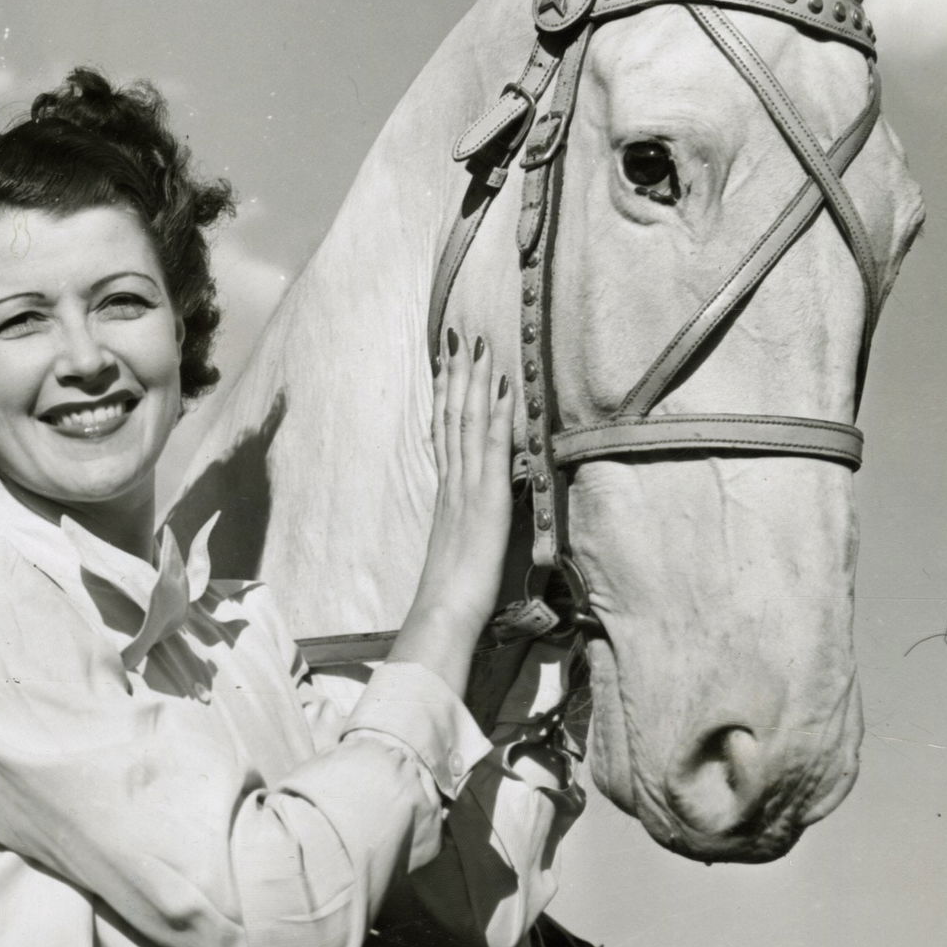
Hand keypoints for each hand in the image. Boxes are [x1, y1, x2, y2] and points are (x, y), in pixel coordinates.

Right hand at [390, 327, 514, 698]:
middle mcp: (452, 481)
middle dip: (454, 374)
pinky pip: (489, 445)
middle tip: (458, 335)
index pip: (445, 433)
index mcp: (447, 493)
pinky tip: (502, 386)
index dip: (446, 396)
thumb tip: (469, 521)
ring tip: (476, 345)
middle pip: (451, 416)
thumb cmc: (453, 594)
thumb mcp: (461, 551)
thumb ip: (464, 529)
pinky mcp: (485, 496)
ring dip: (472, 380)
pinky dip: (495, 412)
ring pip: (466, 421)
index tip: (447, 364)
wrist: (445, 611)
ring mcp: (467, 485)